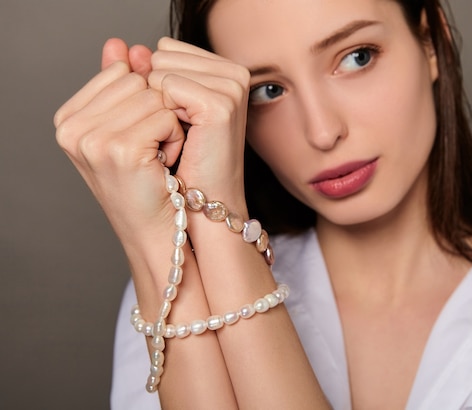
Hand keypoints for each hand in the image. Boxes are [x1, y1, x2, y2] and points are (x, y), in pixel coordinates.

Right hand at [54, 38, 185, 241]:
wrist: (155, 230)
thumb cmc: (146, 182)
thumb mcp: (127, 128)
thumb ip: (120, 85)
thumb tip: (122, 45)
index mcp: (67, 119)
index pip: (120, 72)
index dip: (143, 101)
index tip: (138, 137)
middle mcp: (71, 128)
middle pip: (138, 81)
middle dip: (157, 112)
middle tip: (150, 151)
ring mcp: (93, 139)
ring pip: (155, 97)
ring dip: (168, 126)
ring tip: (157, 158)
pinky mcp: (121, 149)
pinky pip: (167, 116)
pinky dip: (175, 138)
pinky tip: (163, 164)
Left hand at [147, 37, 251, 210]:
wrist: (196, 210)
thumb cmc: (177, 167)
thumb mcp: (155, 112)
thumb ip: (138, 75)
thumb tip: (118, 44)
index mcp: (223, 70)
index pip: (163, 49)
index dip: (153, 87)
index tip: (173, 121)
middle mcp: (233, 73)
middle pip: (160, 56)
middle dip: (153, 98)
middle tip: (176, 135)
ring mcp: (230, 88)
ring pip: (159, 72)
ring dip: (155, 111)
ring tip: (179, 140)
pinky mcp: (220, 105)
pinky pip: (166, 88)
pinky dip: (162, 120)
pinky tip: (181, 143)